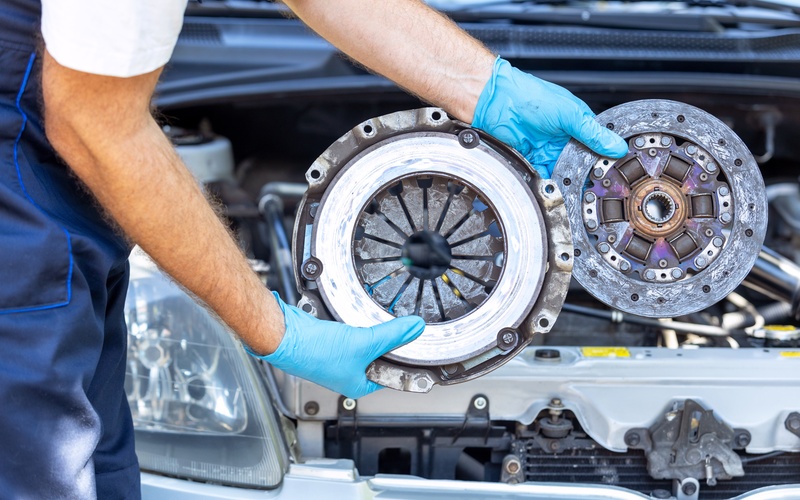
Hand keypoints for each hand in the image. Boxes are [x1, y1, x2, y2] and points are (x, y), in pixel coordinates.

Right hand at [247, 292, 424, 398]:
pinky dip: (358, 324)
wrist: (286, 335)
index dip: (405, 360)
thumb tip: (414, 329)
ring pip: (367, 342)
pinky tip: (359, 317)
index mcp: (358, 384)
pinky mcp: (332, 340)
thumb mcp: (364, 343)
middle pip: (380, 356)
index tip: (419, 346)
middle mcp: (349, 373)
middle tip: (402, 329)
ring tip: (380, 321)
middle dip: (389, 342)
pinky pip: (353, 332)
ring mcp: (340, 357)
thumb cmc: (315, 353)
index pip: (392, 375)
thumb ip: (392, 335)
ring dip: (373, 331)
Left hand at [472, 58, 627, 178]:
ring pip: (562, 171)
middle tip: (593, 187)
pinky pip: (543, 175)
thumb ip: (592, 134)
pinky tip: (555, 188)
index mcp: (577, 124)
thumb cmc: (531, 98)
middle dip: (585, 174)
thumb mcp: (569, 115)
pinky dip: (548, 182)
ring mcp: (547, 148)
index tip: (610, 173)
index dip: (603, 159)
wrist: (497, 102)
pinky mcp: (531, 158)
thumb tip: (616, 146)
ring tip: (575, 191)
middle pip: (580, 162)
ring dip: (567, 180)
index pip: (596, 145)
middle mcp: (564, 137)